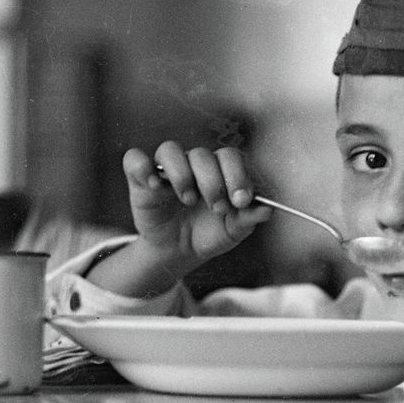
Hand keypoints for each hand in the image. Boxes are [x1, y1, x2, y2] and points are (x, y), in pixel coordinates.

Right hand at [123, 141, 270, 267]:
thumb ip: (249, 219)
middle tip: (217, 207)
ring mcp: (166, 169)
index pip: (229, 157)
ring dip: (182, 175)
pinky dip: (143, 168)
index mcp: (219, 171)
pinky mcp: (141, 179)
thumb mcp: (233, 232)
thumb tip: (268, 210)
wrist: (179, 251)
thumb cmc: (209, 234)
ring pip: (170, 150)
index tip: (241, 201)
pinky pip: (135, 159)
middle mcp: (193, 164)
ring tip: (188, 200)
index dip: (237, 175)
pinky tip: (155, 186)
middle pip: (203, 155)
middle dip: (213, 182)